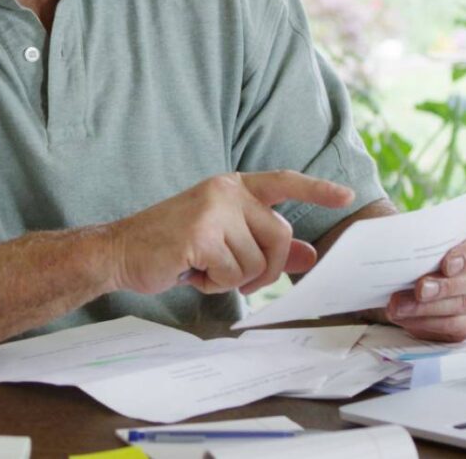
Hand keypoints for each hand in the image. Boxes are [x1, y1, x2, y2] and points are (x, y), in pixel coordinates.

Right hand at [98, 172, 355, 296]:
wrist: (120, 251)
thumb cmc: (172, 245)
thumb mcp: (223, 239)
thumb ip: (266, 244)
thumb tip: (310, 254)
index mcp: (233, 186)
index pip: (283, 181)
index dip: (316, 190)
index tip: (346, 197)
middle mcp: (226, 191)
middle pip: (280, 238)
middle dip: (266, 269)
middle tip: (234, 277)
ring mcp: (212, 211)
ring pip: (256, 263)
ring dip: (232, 279)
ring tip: (202, 268)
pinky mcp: (200, 236)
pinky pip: (231, 274)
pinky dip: (213, 284)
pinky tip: (190, 272)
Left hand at [385, 217, 465, 341]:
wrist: (439, 264)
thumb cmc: (436, 243)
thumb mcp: (438, 231)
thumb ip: (428, 233)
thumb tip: (399, 241)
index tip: (446, 265)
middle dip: (446, 288)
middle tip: (419, 290)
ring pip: (465, 308)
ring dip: (429, 310)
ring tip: (399, 307)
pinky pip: (455, 328)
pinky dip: (427, 324)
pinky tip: (405, 318)